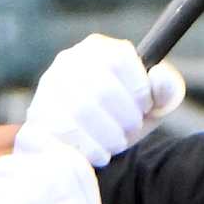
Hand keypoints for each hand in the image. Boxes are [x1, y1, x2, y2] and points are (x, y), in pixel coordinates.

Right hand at [16, 33, 185, 167]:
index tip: (145, 107)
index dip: (138, 89)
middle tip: (131, 130)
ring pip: (82, 111)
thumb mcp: (153, 106)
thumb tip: (160, 77)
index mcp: (98, 49)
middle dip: (126, 117)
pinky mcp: (37, 116)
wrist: (87, 149)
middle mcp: (68, 61)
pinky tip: (100, 153)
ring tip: (116, 143)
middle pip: (102, 88)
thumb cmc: (123, 119)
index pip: (119, 58)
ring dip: (109, 135)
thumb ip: (166, 89)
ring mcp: (48, 88)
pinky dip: (90, 148)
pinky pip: (64, 133)